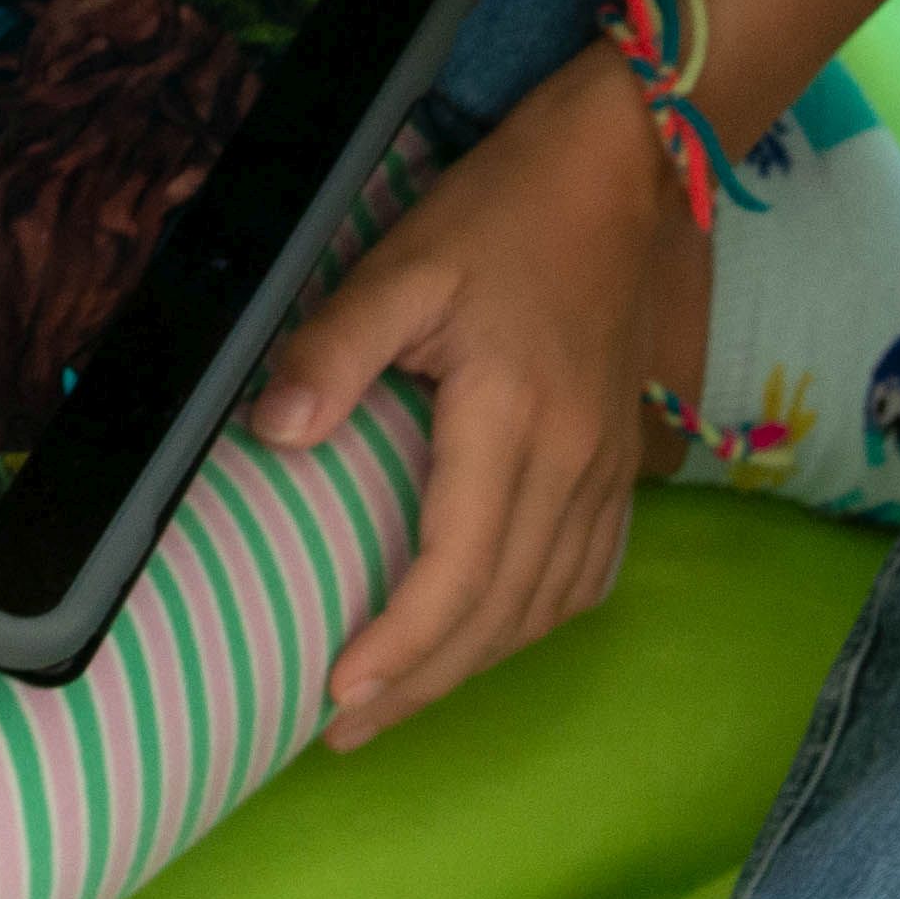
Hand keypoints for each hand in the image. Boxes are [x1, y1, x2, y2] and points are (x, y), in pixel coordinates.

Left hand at [254, 51, 712, 749]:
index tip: (336, 697)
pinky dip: (535, 621)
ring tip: (401, 699)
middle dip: (423, 683)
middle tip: (344, 731)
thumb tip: (274, 435)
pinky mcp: (624, 459)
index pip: (457, 572)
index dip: (400, 648)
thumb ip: (335, 349)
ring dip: (475, 664)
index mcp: (514, 422)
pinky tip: (493, 635)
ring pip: (547, 604)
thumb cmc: (503, 210)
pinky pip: (590, 572)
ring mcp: (608, 467)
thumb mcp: (401, 262)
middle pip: (500, 612)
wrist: (624, 168)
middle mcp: (573, 462)